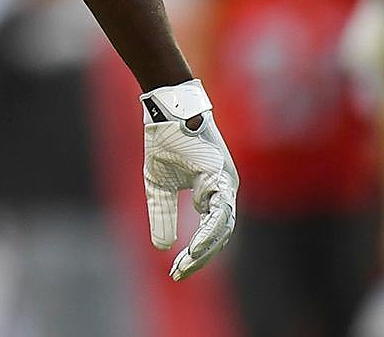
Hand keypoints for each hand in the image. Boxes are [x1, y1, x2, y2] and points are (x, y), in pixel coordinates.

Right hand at [141, 80, 237, 280]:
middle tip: (179, 274)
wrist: (166, 109)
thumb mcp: (157, 184)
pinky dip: (210, 231)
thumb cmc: (165, 141)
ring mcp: (226, 181)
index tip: (176, 273)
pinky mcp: (220, 175)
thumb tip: (162, 247)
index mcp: (213, 191)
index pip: (211, 232)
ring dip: (206, 248)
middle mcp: (225, 189)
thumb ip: (162, 214)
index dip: (195, 254)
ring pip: (224, 226)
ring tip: (187, 264)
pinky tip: (196, 246)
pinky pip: (220, 210)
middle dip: (200, 257)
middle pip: (220, 234)